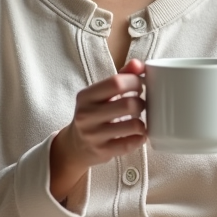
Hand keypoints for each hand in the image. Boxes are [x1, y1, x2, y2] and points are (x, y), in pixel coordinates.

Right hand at [49, 59, 146, 201]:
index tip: (139, 86)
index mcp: (86, 96)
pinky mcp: (102, 151)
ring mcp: (94, 135)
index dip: (135, 82)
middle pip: (128, 104)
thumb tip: (139, 64)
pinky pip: (130, 144)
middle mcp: (86, 115)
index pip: (116, 82)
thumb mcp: (100, 94)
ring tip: (138, 120)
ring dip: (142, 122)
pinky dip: (140, 138)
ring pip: (133, 125)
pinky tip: (138, 135)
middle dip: (141, 103)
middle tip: (140, 106)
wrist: (74, 145)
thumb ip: (121, 76)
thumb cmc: (93, 113)